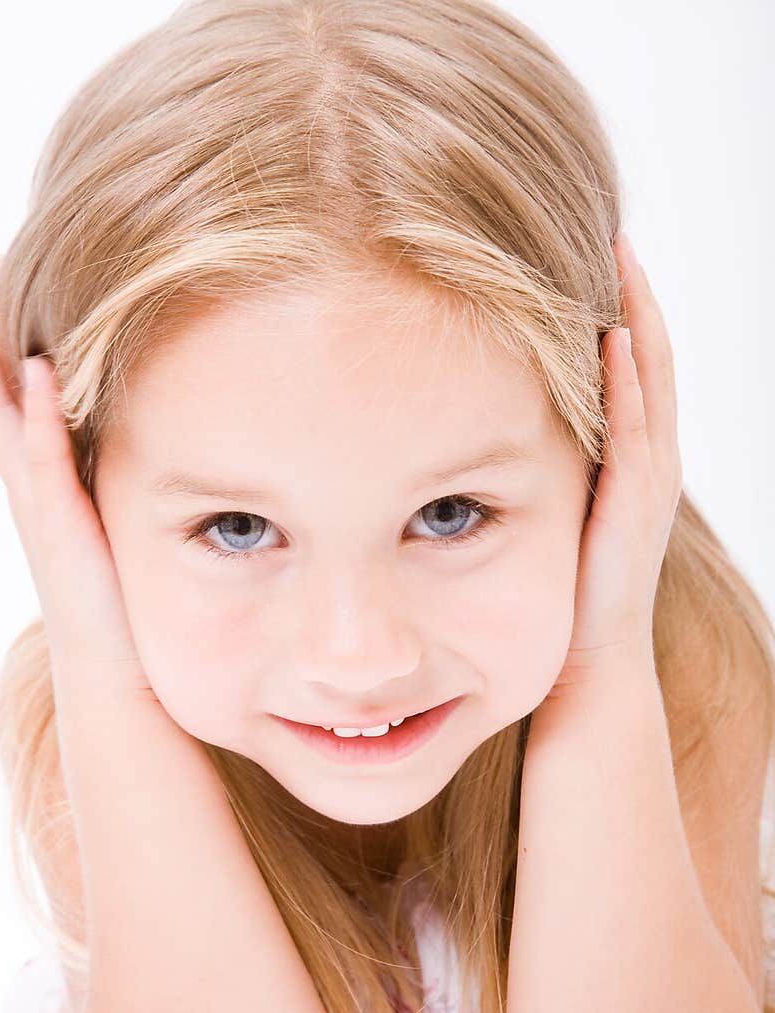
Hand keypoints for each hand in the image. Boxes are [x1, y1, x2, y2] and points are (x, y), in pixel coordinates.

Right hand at [0, 259, 151, 697]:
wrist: (121, 685)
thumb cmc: (130, 618)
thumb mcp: (130, 538)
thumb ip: (140, 495)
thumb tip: (186, 454)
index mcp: (47, 494)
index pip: (12, 409)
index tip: (0, 289)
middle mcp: (33, 496)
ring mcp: (41, 512)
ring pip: (0, 420)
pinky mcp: (63, 533)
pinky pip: (44, 465)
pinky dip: (38, 419)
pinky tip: (37, 370)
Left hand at [550, 233, 682, 691]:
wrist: (589, 665)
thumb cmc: (562, 595)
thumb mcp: (545, 514)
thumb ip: (531, 469)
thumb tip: (472, 430)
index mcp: (628, 463)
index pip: (629, 373)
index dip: (620, 315)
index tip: (594, 258)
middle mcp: (647, 465)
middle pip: (649, 364)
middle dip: (634, 299)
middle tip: (617, 236)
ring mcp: (646, 486)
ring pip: (650, 388)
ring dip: (637, 323)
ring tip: (622, 263)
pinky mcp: (632, 510)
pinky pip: (632, 436)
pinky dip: (626, 386)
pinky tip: (611, 340)